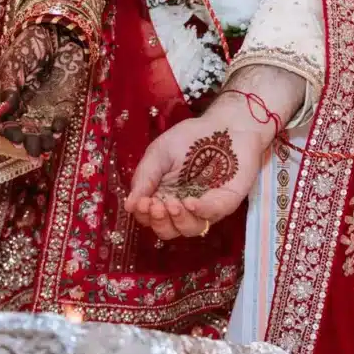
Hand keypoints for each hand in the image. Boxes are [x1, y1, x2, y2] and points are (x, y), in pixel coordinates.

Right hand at [0, 24, 89, 156]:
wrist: (56, 35)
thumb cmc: (29, 48)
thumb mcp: (12, 65)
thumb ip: (9, 87)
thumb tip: (2, 112)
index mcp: (11, 102)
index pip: (8, 125)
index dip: (10, 134)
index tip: (15, 138)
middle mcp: (27, 110)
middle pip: (26, 134)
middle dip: (29, 144)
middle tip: (32, 151)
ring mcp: (46, 108)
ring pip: (43, 133)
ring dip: (45, 142)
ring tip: (46, 147)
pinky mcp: (64, 104)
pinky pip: (61, 121)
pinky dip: (60, 128)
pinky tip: (58, 129)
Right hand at [125, 91, 278, 240]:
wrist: (225, 123)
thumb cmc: (190, 137)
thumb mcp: (159, 153)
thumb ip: (145, 177)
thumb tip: (128, 206)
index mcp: (163, 195)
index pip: (149, 217)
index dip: (144, 215)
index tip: (141, 203)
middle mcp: (183, 206)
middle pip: (168, 230)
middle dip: (159, 222)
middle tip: (156, 206)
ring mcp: (205, 206)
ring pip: (190, 229)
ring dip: (178, 222)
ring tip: (172, 205)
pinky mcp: (225, 201)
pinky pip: (212, 215)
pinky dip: (199, 212)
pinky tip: (190, 202)